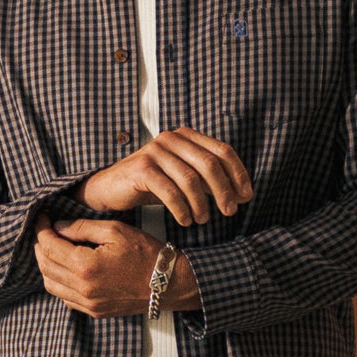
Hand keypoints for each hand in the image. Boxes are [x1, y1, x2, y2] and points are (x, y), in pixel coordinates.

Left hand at [34, 217, 196, 317]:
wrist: (168, 284)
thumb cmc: (145, 253)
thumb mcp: (115, 231)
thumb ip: (82, 227)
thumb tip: (58, 226)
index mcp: (85, 266)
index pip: (49, 246)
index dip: (41, 229)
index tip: (42, 217)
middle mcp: (82, 288)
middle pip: (45, 266)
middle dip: (40, 246)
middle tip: (44, 231)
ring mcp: (88, 303)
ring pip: (51, 284)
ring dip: (46, 265)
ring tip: (52, 249)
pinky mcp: (94, 311)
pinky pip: (64, 298)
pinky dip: (58, 282)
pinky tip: (65, 269)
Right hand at [80, 128, 252, 225]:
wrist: (111, 188)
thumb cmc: (151, 185)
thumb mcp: (183, 179)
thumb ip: (209, 181)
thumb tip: (242, 195)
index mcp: (186, 136)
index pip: (222, 150)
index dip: (238, 173)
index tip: (246, 196)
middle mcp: (172, 138)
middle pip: (210, 164)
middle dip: (224, 190)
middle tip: (230, 212)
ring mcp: (155, 152)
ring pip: (190, 179)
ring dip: (202, 204)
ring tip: (203, 220)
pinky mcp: (141, 169)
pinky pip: (169, 191)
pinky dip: (182, 209)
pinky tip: (186, 221)